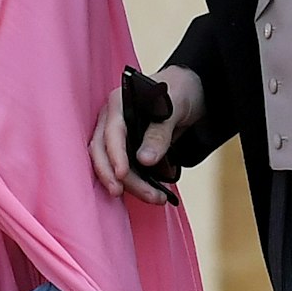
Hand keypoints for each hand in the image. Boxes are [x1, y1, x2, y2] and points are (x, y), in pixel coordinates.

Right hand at [90, 64, 204, 203]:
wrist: (188, 92)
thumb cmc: (179, 92)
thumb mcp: (175, 107)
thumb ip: (159, 132)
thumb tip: (144, 160)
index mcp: (119, 103)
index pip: (111, 132)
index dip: (115, 155)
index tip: (123, 175)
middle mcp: (111, 120)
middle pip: (103, 153)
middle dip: (118, 177)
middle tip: (143, 195)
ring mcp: (116, 136)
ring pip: (111, 165)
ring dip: (131, 185)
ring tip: (156, 198)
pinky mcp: (125, 150)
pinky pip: (122, 169)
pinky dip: (134, 183)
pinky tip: (151, 192)